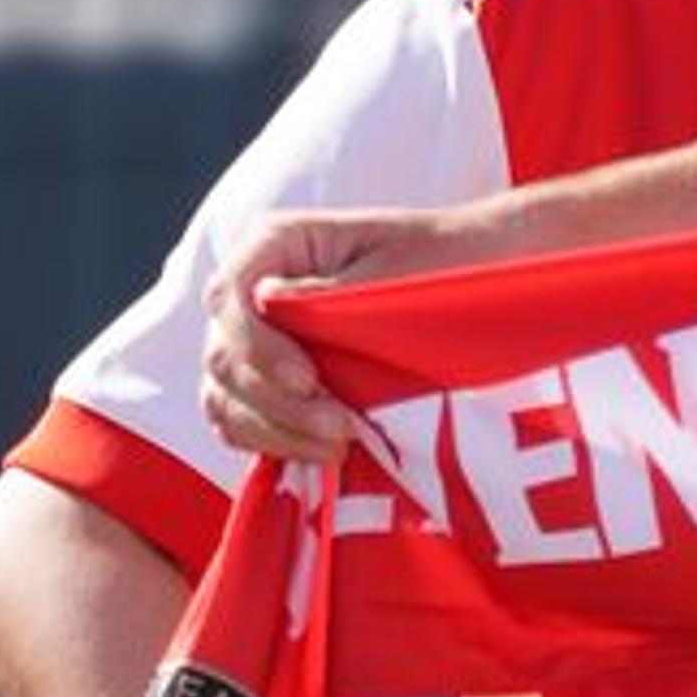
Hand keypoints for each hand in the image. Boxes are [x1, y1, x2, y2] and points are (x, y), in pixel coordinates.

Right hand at [202, 204, 472, 465]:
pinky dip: (273, 444)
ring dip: (275, 432)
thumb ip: (334, 293)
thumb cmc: (442, 263)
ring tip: (340, 446)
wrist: (474, 277)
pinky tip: (323, 452)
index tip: (308, 382)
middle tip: (342, 429)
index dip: (258, 348)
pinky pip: (243, 422)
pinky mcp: (271, 384)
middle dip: (276, 403)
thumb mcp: (399, 270)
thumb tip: (269, 298)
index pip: (231, 297)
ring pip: (225, 398)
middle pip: (222, 356)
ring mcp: (257, 340)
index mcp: (276, 244)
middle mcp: (252, 289)